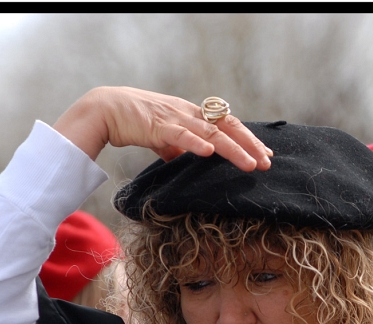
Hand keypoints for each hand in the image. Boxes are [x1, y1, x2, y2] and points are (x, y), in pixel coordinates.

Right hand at [53, 86, 272, 169]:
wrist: (105, 109)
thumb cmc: (134, 121)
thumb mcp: (163, 137)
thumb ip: (176, 148)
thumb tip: (184, 162)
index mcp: (192, 114)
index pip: (227, 124)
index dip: (247, 138)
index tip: (264, 154)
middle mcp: (189, 112)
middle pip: (227, 126)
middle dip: (249, 145)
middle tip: (267, 162)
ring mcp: (175, 118)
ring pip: (211, 132)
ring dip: (233, 149)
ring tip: (250, 164)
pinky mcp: (158, 125)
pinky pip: (180, 135)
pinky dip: (196, 143)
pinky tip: (210, 152)